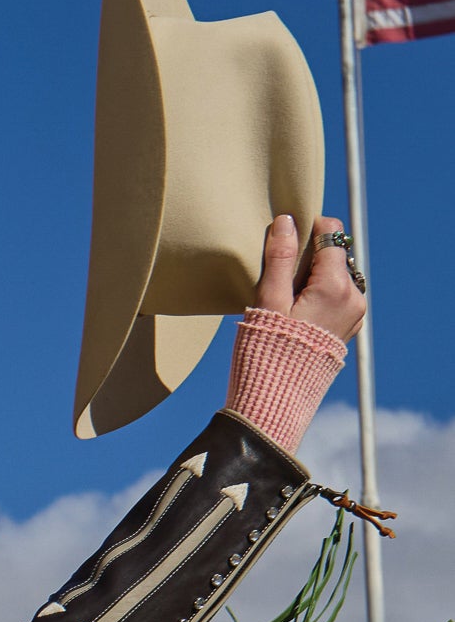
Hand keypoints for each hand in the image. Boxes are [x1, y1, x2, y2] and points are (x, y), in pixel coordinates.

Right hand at [253, 213, 366, 343]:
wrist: (275, 401)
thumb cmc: (267, 352)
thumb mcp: (269, 301)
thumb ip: (281, 258)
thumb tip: (287, 220)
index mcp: (335, 287)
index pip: (332, 233)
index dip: (309, 229)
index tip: (288, 241)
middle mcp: (353, 299)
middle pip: (335, 255)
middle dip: (311, 258)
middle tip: (282, 280)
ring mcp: (355, 316)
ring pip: (337, 276)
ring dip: (315, 277)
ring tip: (289, 301)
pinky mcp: (348, 330)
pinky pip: (338, 298)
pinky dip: (320, 296)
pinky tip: (298, 315)